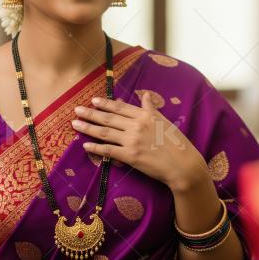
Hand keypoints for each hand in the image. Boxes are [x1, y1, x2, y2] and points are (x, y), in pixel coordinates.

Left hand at [72, 92, 206, 192]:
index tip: (93, 100)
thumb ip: (151, 108)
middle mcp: (136, 125)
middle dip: (91, 113)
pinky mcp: (130, 156)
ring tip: (75, 124)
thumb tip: (145, 95)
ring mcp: (132, 141)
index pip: (121, 107)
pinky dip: (96, 148)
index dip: (106, 103)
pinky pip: (108, 150)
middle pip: (109, 118)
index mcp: (145, 115)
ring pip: (105, 132)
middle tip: (77, 109)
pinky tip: (85, 145)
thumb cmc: (176, 143)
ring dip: (88, 127)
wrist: (182, 164)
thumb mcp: (165, 121)